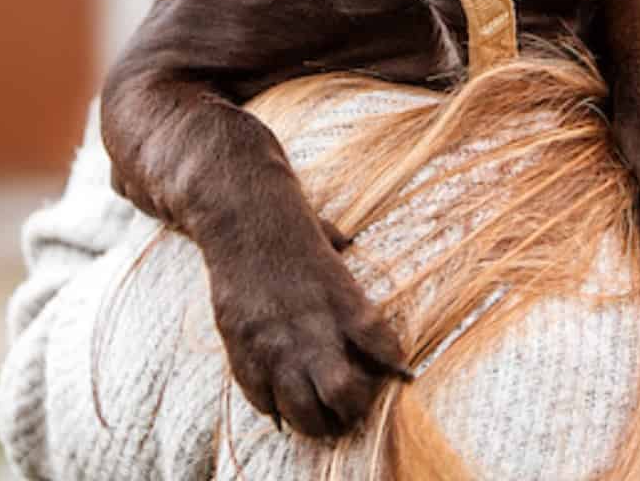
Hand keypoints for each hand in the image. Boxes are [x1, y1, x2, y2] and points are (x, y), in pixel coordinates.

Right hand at [205, 231, 410, 436]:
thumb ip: (353, 295)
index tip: (397, 373)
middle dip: (354, 409)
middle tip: (354, 408)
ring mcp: (274, 345)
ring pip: (302, 412)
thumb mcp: (340, 261)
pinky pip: (263, 402)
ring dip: (317, 421)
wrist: (243, 219)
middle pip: (343, 393)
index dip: (394, 366)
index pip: (384, 348)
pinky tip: (284, 399)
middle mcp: (310, 329)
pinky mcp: (242, 351)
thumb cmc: (295, 232)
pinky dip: (276, 407)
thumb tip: (372, 321)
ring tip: (321, 417)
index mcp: (343, 301)